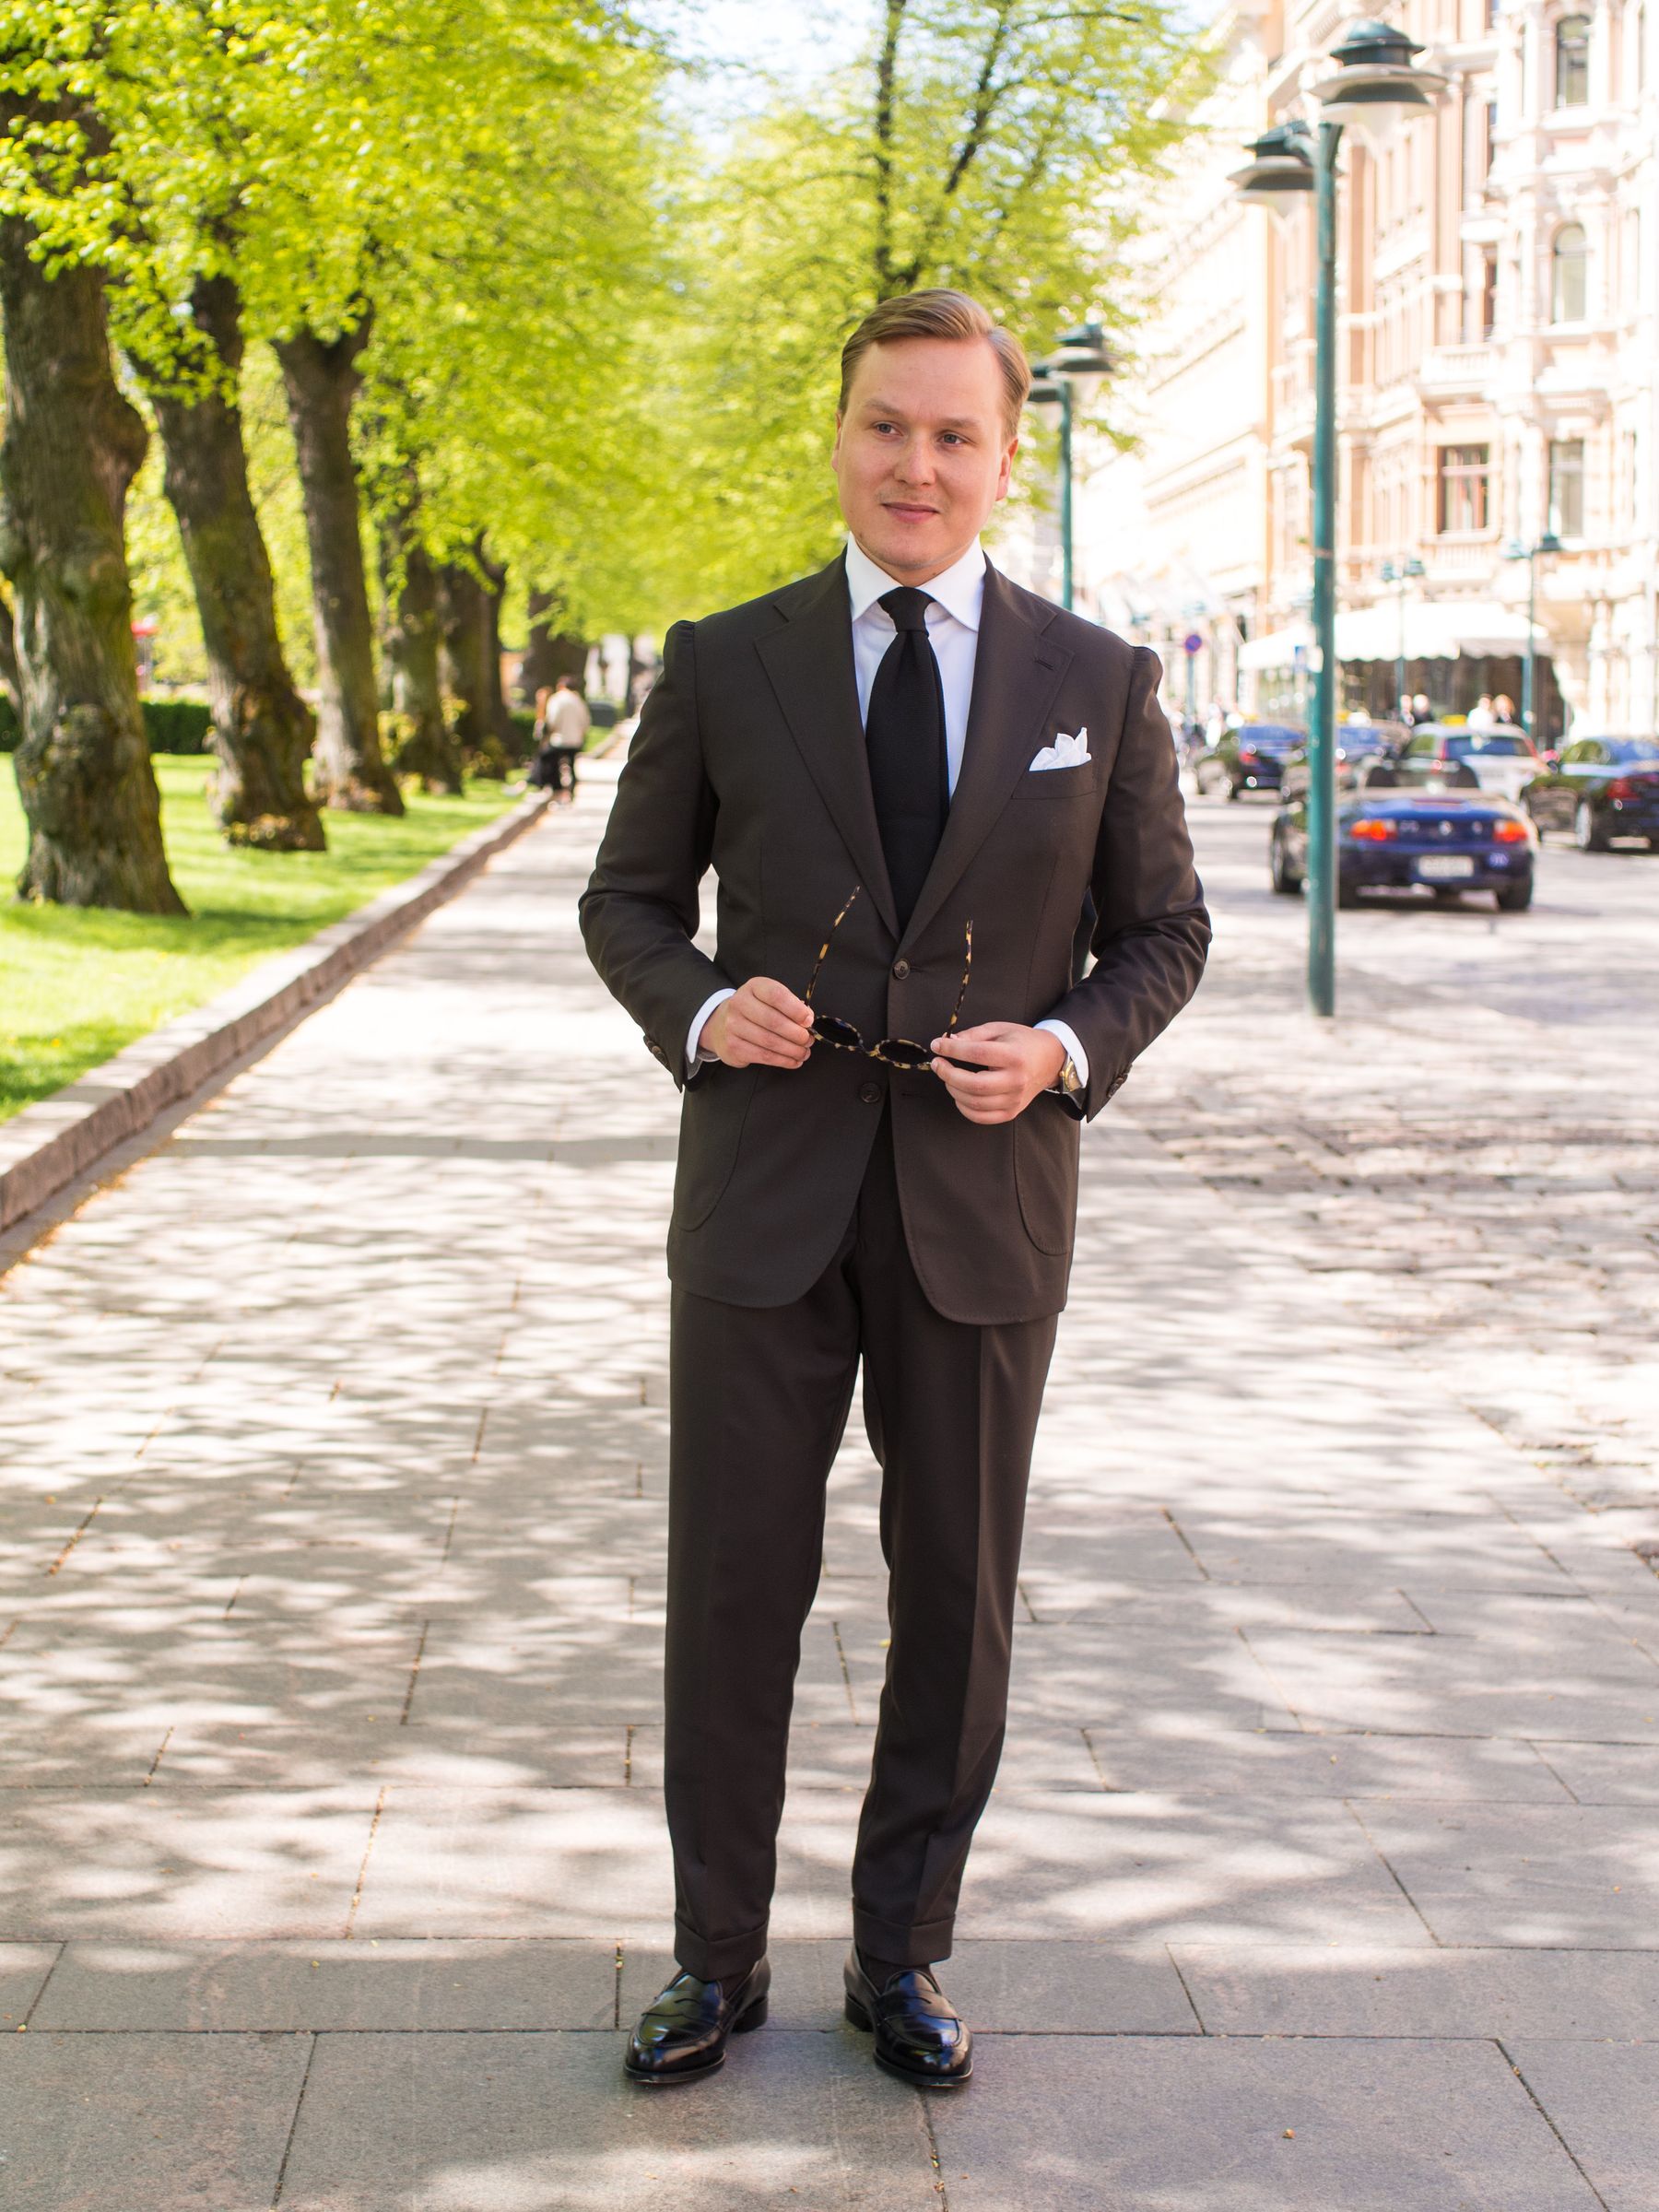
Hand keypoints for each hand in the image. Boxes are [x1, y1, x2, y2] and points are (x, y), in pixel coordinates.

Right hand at [701, 978, 813, 1069]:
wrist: (721, 1025)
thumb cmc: (755, 1011)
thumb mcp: (770, 1000)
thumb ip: (790, 1006)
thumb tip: (807, 1019)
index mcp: (754, 987)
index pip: (776, 995)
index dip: (796, 1009)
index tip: (808, 1020)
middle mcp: (740, 1004)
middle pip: (773, 1021)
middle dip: (797, 1034)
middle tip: (808, 1040)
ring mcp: (733, 1026)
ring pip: (769, 1041)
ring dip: (792, 1050)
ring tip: (804, 1052)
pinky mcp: (733, 1046)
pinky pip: (763, 1056)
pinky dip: (783, 1060)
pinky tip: (794, 1061)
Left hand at [931, 1024, 1065, 1123]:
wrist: (1050, 1060)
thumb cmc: (1022, 1042)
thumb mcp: (1000, 1030)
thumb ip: (973, 1035)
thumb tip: (947, 1042)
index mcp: (1014, 1056)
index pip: (977, 1054)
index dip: (952, 1050)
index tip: (937, 1045)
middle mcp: (1016, 1080)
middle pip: (974, 1084)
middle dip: (948, 1074)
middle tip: (938, 1064)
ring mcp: (1015, 1100)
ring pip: (975, 1103)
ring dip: (953, 1090)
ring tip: (948, 1077)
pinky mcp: (1012, 1112)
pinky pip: (981, 1117)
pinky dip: (964, 1107)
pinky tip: (959, 1094)